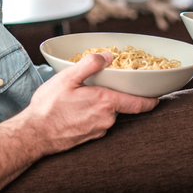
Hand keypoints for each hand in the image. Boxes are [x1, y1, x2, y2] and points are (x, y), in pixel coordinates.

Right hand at [22, 53, 157, 154]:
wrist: (34, 135)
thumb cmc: (48, 107)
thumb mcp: (67, 78)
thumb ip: (90, 64)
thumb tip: (107, 55)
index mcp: (105, 102)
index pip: (138, 103)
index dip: (150, 100)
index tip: (157, 97)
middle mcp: (106, 119)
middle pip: (122, 105)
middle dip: (117, 96)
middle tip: (103, 86)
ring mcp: (99, 130)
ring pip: (110, 114)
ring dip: (103, 105)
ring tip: (84, 97)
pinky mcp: (90, 138)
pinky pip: (99, 123)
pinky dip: (94, 114)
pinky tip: (78, 109)